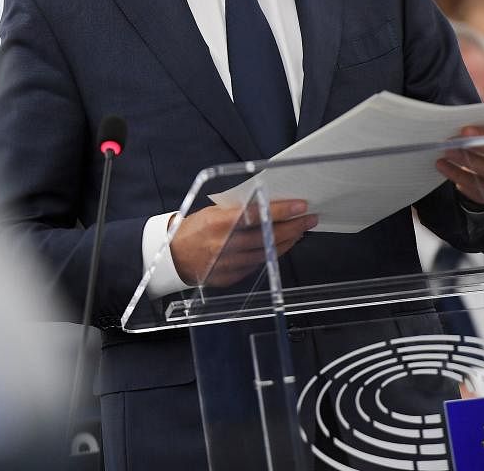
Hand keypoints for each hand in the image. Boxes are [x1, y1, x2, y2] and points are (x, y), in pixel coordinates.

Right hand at [170, 199, 317, 287]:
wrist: (174, 256)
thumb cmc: (195, 228)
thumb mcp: (213, 212)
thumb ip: (238, 210)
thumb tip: (270, 205)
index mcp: (218, 223)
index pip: (257, 215)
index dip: (282, 211)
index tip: (301, 206)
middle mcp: (224, 245)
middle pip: (267, 237)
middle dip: (293, 227)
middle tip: (309, 219)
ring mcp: (228, 264)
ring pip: (267, 253)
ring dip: (287, 241)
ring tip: (300, 231)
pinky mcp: (230, 278)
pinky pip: (257, 265)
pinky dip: (272, 254)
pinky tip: (282, 246)